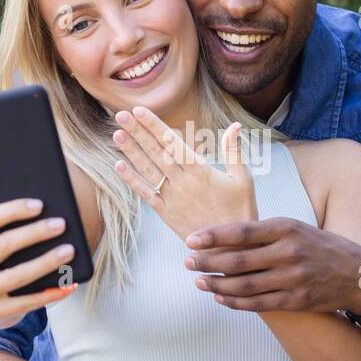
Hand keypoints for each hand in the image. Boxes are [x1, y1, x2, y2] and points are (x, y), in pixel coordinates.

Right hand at [0, 178, 78, 328]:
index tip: (39, 204)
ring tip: (69, 250)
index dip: (13, 211)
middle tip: (61, 224)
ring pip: (18, 276)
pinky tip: (69, 284)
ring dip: (46, 263)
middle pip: (4, 246)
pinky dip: (50, 294)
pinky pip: (27, 303)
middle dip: (34, 233)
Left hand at [112, 105, 256, 241]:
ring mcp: (173, 198)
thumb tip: (236, 125)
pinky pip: (146, 194)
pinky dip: (132, 180)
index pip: (172, 142)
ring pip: (148, 170)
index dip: (154, 126)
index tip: (139, 111)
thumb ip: (235, 150)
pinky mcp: (166, 214)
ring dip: (131, 151)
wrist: (230, 249)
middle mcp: (183, 183)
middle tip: (120, 115)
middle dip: (138, 132)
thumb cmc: (240, 212)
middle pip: (156, 152)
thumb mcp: (244, 179)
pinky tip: (119, 166)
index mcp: (201, 171)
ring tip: (116, 134)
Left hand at [183, 217, 360, 312]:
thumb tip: (224, 235)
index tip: (190, 239)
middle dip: (208, 262)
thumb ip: (265, 232)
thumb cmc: (320, 247)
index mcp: (287, 228)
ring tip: (199, 283)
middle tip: (187, 263)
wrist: (359, 275)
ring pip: (245, 285)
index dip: (213, 236)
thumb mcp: (296, 228)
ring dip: (217, 285)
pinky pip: (258, 304)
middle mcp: (289, 253)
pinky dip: (236, 303)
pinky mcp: (296, 300)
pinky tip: (220, 298)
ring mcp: (293, 279)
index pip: (242, 231)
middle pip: (238, 260)